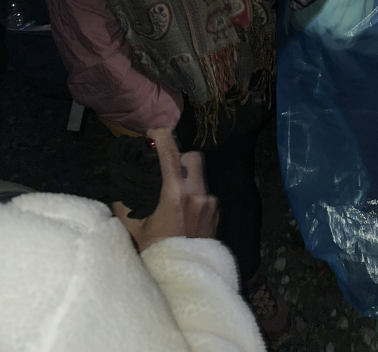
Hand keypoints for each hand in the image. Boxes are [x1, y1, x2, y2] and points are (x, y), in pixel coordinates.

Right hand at [112, 127, 218, 252]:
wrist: (184, 283)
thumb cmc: (157, 256)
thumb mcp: (134, 232)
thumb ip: (125, 207)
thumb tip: (122, 190)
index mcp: (176, 196)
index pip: (171, 155)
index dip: (162, 137)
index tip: (153, 132)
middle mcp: (198, 195)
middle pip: (193, 158)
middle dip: (179, 158)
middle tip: (164, 169)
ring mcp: (211, 204)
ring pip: (200, 176)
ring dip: (187, 179)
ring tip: (171, 197)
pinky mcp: (218, 215)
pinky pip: (206, 194)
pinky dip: (194, 195)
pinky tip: (183, 214)